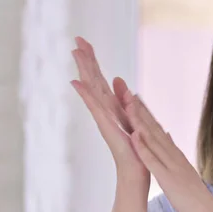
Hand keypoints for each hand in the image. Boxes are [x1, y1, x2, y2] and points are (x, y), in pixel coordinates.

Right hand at [70, 37, 149, 185]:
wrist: (136, 172)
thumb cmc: (137, 152)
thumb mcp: (135, 122)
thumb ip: (130, 107)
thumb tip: (129, 91)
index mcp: (113, 108)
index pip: (102, 81)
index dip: (95, 62)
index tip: (87, 43)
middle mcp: (105, 111)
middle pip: (94, 81)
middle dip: (87, 59)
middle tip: (77, 39)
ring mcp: (103, 118)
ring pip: (92, 89)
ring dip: (84, 70)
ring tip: (75, 52)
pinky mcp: (105, 127)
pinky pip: (95, 108)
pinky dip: (86, 95)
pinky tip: (76, 82)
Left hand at [124, 95, 209, 211]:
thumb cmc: (196, 197)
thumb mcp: (184, 171)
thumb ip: (175, 154)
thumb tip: (168, 137)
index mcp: (176, 155)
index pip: (159, 130)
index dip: (146, 114)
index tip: (135, 98)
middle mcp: (174, 156)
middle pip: (155, 129)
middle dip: (140, 111)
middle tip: (128, 93)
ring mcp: (171, 166)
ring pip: (153, 140)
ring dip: (140, 123)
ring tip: (128, 105)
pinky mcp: (168, 178)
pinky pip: (154, 161)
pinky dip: (144, 148)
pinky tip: (135, 136)